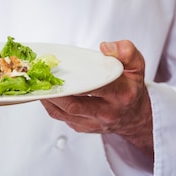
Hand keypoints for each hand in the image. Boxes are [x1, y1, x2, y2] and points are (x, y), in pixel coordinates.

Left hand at [40, 40, 152, 156]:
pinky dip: (50, 104)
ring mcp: (94, 123)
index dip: (77, 81)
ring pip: (64, 113)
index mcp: (122, 94)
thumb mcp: (136, 65)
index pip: (97, 87)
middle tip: (42, 77)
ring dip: (48, 98)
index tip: (60, 71)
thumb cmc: (131, 86)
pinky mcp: (83, 128)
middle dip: (55, 92)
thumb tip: (105, 47)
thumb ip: (126, 51)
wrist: (134, 115)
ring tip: (39, 83)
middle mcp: (107, 112)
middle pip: (74, 105)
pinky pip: (61, 117)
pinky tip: (46, 92)